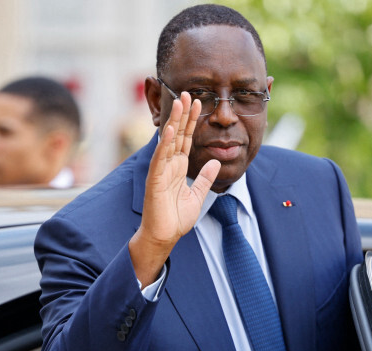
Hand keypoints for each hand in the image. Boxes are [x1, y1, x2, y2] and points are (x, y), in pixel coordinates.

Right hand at [129, 92, 220, 286]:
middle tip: (188, 93)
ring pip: (168, 141)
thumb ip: (205, 178)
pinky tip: (169, 130)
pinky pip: (160, 159)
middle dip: (183, 114)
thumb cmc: (176, 218)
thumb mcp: (197, 195)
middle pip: (177, 134)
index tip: (198, 102)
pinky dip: (164, 144)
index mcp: (178, 167)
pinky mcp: (155, 180)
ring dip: (174, 122)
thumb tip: (215, 163)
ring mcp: (161, 171)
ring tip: (179, 103)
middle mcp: (169, 165)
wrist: (164, 237)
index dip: (192, 121)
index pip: (186, 139)